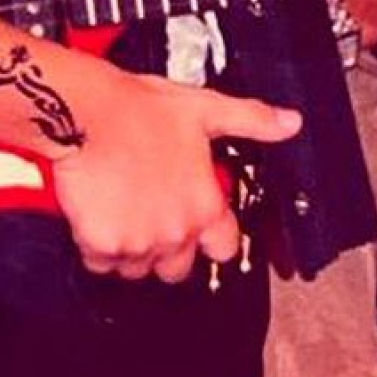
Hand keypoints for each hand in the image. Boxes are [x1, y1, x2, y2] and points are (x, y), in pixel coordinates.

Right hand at [53, 66, 301, 285]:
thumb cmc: (139, 110)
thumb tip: (289, 123)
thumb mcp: (206, 108)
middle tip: (151, 216)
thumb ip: (251, 120)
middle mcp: (175, 231)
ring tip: (122, 211)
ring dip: (131, 249)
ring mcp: (138, 242)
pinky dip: (97, 246)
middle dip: (166, 250)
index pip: (224, 248)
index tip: (199, 227)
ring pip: (137, 268)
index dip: (212, 238)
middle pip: (177, 268)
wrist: (87, 111)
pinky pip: (100, 263)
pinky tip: (97, 215)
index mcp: (204, 206)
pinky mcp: (102, 245)